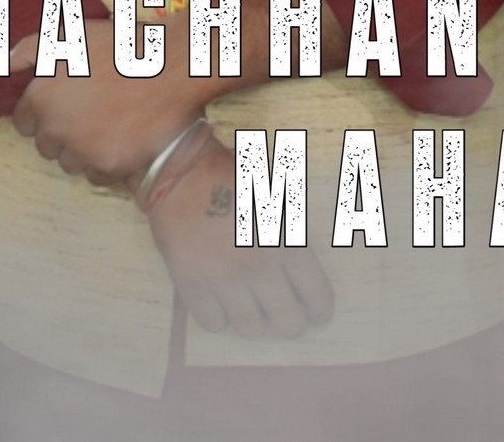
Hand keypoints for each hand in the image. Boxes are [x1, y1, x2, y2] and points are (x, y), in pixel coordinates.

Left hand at [9, 17, 207, 184]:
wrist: (171, 66)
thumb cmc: (122, 46)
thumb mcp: (71, 34)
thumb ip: (30, 49)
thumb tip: (5, 66)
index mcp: (41, 98)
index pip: (23, 122)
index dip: (43, 111)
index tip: (65, 102)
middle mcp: (55, 130)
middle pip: (46, 145)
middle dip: (62, 131)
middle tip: (90, 112)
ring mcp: (81, 152)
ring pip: (70, 162)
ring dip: (82, 149)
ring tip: (108, 125)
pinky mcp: (107, 168)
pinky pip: (96, 174)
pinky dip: (105, 162)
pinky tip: (122, 139)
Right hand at [148, 139, 334, 338]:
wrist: (183, 175)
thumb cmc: (235, 178)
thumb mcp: (278, 198)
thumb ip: (292, 234)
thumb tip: (303, 269)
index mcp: (286, 242)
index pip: (315, 294)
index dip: (320, 310)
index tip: (319, 315)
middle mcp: (259, 267)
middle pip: (286, 321)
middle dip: (292, 325)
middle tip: (290, 323)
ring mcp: (225, 280)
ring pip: (250, 328)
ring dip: (257, 325)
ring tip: (258, 316)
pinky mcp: (193, 287)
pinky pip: (214, 323)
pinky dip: (221, 319)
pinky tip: (223, 305)